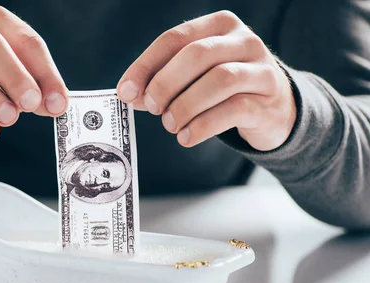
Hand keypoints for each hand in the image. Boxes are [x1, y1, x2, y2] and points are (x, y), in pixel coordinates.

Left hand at [116, 10, 295, 150]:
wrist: (276, 109)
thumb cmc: (226, 89)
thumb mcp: (195, 77)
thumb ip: (164, 80)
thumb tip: (129, 94)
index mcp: (220, 26)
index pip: (175, 38)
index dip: (145, 65)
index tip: (125, 91)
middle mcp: (244, 41)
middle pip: (197, 55)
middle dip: (165, 83)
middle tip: (151, 107)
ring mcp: (260, 70)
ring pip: (218, 80)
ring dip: (184, 106)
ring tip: (170, 125)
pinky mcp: (268, 101)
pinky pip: (233, 110)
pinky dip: (203, 126)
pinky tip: (186, 137)